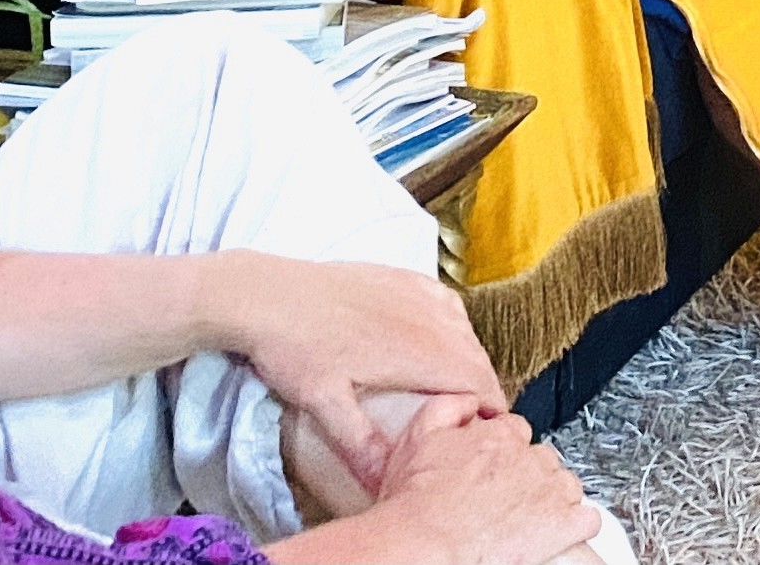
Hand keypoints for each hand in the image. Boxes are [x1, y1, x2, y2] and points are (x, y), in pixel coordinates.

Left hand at [206, 255, 497, 496]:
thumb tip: (384, 483)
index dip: (490, 408)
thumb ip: (360, 444)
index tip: (484, 431)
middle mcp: (428, 318)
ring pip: (464, 329)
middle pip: (477, 357)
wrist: (269, 294)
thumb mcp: (324, 403)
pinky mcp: (402, 276)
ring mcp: (416, 293)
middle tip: (468, 418)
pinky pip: (446, 302)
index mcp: (418, 351)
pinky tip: (436, 336)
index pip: (478, 381)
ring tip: (452, 386)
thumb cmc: (295, 349)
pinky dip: (452, 325)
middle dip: (481, 388)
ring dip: (468, 358)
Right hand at [359, 399, 611, 564]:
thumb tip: (469, 401)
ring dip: (554, 497)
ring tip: (531, 516)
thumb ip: (447, 409)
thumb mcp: (418, 436)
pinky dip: (577, 525)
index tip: (496, 466)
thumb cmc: (415, 500)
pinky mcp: (563, 526)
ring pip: (567, 485)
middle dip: (529, 474)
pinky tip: (559, 533)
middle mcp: (529, 459)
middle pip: (542, 458)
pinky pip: (587, 519)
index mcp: (499, 435)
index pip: (516, 431)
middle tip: (508, 496)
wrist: (423, 542)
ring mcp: (549, 492)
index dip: (505, 450)